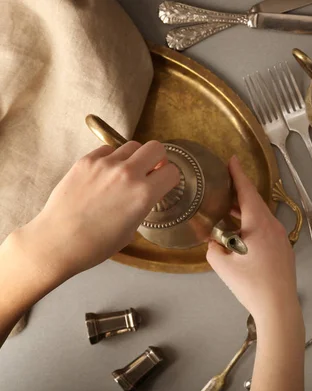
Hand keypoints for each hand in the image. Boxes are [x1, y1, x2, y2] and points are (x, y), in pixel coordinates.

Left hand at [14, 141, 179, 279]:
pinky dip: (112, 158)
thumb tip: (146, 191)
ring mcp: (105, 164)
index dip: (170, 178)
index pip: (172, 171)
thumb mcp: (133, 229)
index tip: (164, 182)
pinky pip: (108, 150)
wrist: (58, 242)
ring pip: (132, 145)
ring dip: (134, 157)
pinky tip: (105, 174)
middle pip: (156, 148)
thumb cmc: (96, 244)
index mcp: (144, 194)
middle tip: (150, 170)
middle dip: (157, 159)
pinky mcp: (86, 161)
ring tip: (125, 173)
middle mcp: (128, 174)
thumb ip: (144, 205)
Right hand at [207, 156, 297, 321]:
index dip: (238, 175)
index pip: (247, 192)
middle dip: (239, 194)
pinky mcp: (285, 250)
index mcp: (259, 224)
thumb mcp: (223, 266)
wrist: (279, 307)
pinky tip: (243, 234)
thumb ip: (214, 249)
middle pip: (255, 203)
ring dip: (246, 212)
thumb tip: (213, 242)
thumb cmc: (251, 285)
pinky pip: (267, 229)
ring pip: (261, 217)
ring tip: (228, 210)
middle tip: (224, 185)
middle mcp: (274, 226)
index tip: (232, 160)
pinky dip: (253, 225)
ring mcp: (282, 238)